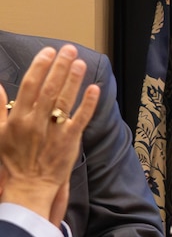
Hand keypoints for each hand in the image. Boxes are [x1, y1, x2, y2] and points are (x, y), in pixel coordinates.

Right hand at [0, 45, 98, 225]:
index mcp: (18, 118)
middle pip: (49, 88)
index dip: (39, 67)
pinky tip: (94, 88)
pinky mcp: (70, 140)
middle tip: (68, 49)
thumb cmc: (13, 160)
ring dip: (73, 80)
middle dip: (59, 66)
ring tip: (80, 62)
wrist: (28, 187)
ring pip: (65, 100)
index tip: (48, 52)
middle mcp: (36, 122)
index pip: (29, 86)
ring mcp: (54, 131)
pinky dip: (88, 103)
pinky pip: (80, 118)